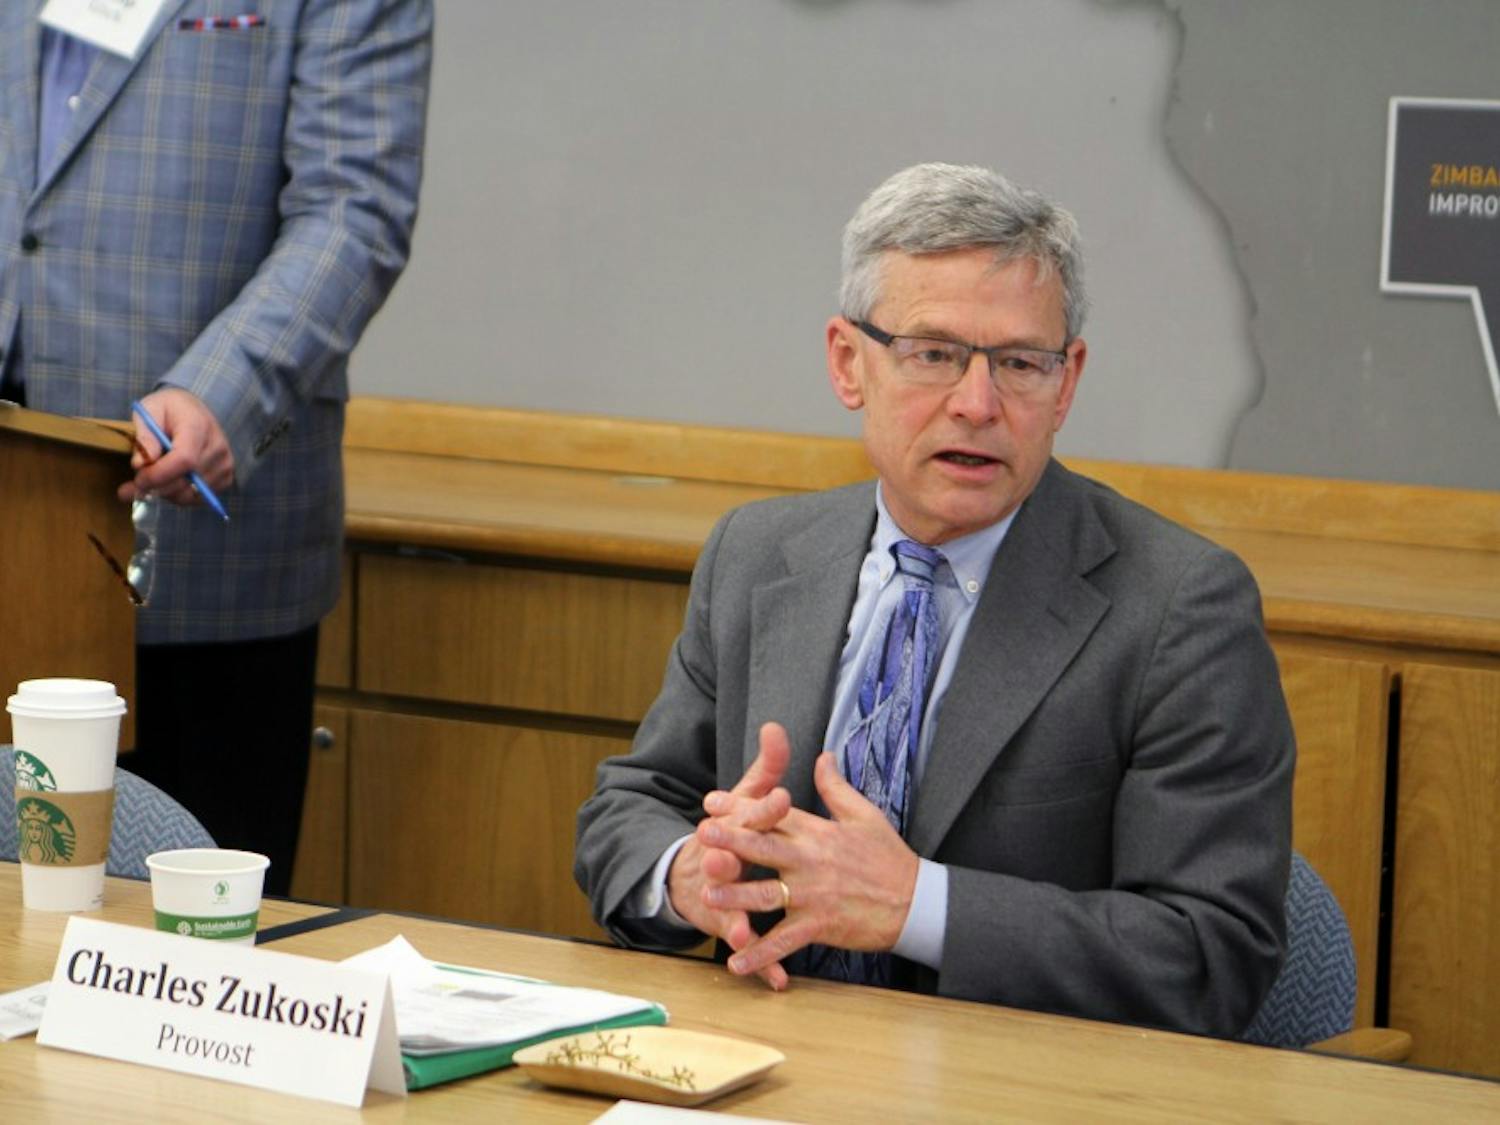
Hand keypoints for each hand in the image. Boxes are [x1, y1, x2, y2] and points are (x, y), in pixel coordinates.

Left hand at [118, 388, 233, 506]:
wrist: (192, 409)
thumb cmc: (168, 409)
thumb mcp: (148, 411)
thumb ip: (144, 437)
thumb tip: (140, 465)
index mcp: (199, 426)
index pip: (184, 459)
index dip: (159, 474)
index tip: (138, 479)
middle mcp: (218, 447)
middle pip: (186, 481)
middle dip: (156, 487)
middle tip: (134, 485)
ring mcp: (224, 464)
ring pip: (189, 494)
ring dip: (165, 493)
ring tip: (150, 481)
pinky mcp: (225, 478)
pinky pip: (197, 498)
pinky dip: (178, 495)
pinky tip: (168, 482)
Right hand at [666, 722, 794, 989]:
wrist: (687, 874)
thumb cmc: (729, 831)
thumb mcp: (745, 797)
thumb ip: (764, 767)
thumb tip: (776, 727)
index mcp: (732, 824)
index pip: (749, 810)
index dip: (764, 805)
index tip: (783, 796)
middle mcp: (721, 857)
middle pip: (728, 857)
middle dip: (730, 859)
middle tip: (731, 861)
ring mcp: (720, 893)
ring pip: (726, 906)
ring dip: (731, 918)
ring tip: (740, 934)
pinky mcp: (726, 924)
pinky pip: (746, 944)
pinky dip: (760, 963)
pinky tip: (777, 980)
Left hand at [700, 751, 919, 979]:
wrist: (916, 902)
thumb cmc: (889, 857)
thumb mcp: (864, 815)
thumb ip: (836, 787)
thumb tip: (823, 756)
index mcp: (818, 833)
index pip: (774, 814)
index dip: (741, 806)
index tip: (712, 801)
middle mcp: (811, 861)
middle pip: (764, 848)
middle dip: (731, 841)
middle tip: (702, 835)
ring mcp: (813, 896)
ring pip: (766, 895)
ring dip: (735, 895)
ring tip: (706, 894)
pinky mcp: (819, 926)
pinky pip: (784, 941)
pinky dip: (760, 954)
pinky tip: (736, 962)